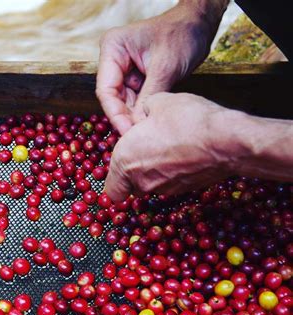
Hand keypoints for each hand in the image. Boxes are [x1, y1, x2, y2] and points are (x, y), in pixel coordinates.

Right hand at [96, 1, 222, 134]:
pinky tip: (149, 125)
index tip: (127, 133)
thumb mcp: (165, 67)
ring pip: (124, 102)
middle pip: (113, 98)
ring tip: (144, 135)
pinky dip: (142, 112)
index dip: (115, 114)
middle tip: (136, 139)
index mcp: (113, 49)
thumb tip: (138, 126)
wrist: (200, 25)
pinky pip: (135, 100)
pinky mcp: (137, 77)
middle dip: (125, 118)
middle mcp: (114, 60)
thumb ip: (149, 96)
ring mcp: (125, 69)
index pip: (106, 89)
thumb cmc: (182, 34)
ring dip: (134, 117)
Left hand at [104, 92, 243, 200]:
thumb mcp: (159, 102)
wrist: (226, 140)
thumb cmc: (187, 120)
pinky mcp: (185, 189)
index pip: (111, 189)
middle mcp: (142, 181)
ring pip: (151, 185)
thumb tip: (147, 111)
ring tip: (168, 146)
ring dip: (154, 171)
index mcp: (126, 162)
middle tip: (144, 151)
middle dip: (134, 173)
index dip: (116, 176)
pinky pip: (171, 183)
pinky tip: (185, 152)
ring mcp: (165, 189)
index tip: (123, 160)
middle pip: (131, 187)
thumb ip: (144, 110)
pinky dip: (173, 172)